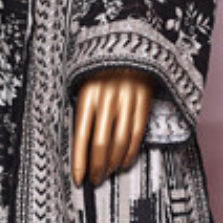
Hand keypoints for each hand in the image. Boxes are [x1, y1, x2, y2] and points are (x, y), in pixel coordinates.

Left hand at [71, 67, 153, 186]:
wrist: (129, 42)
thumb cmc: (101, 67)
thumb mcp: (84, 82)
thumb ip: (83, 109)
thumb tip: (80, 145)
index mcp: (87, 94)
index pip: (80, 136)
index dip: (79, 162)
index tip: (78, 179)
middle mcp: (106, 98)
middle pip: (101, 143)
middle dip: (97, 167)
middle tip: (95, 180)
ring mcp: (127, 99)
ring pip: (120, 141)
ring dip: (114, 163)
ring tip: (108, 174)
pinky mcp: (143, 100)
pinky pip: (137, 133)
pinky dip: (130, 152)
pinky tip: (124, 162)